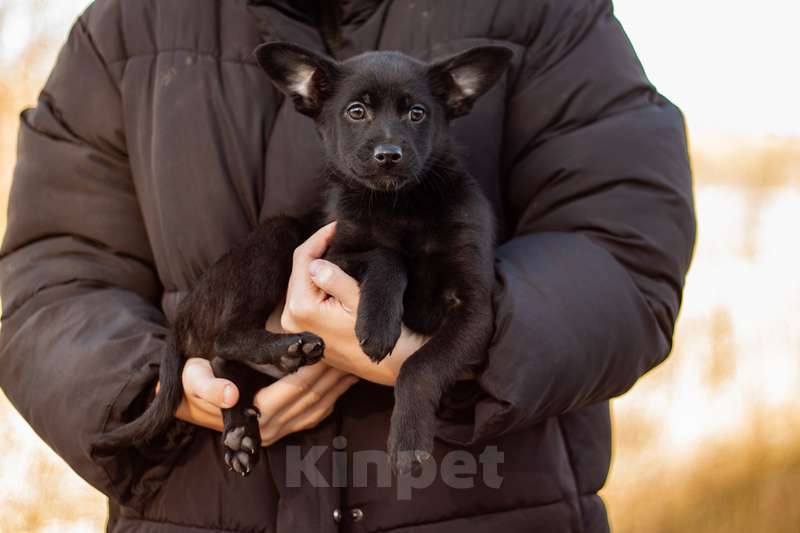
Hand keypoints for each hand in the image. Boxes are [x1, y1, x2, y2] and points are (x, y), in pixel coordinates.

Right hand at [174, 357, 356, 445]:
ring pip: (320, 406)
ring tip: (354, 359)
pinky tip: (345, 377)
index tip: (329, 347)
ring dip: (338, 384)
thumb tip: (230, 396)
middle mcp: (270, 429)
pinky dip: (334, 395)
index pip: (293, 389)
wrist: (192, 401)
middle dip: (332, 373)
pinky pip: (319, 413)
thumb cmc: (196, 381)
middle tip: (349, 348)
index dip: (313, 369)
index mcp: (252, 416)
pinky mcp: (289, 428)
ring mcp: (282, 431)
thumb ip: (207, 387)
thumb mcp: (194, 380)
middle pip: (312, 397)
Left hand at [281, 222, 429, 385]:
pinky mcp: (305, 331)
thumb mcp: (361, 301)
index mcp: (301, 308)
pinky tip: (338, 272)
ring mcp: (296, 327)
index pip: (302, 259)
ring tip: (341, 249)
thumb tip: (316, 262)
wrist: (392, 365)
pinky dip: (319, 282)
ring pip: (302, 282)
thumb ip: (335, 279)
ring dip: (319, 264)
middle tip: (341, 233)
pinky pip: (306, 296)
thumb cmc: (381, 334)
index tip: (338, 224)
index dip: (320, 237)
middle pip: (299, 269)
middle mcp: (291, 319)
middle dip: (318, 249)